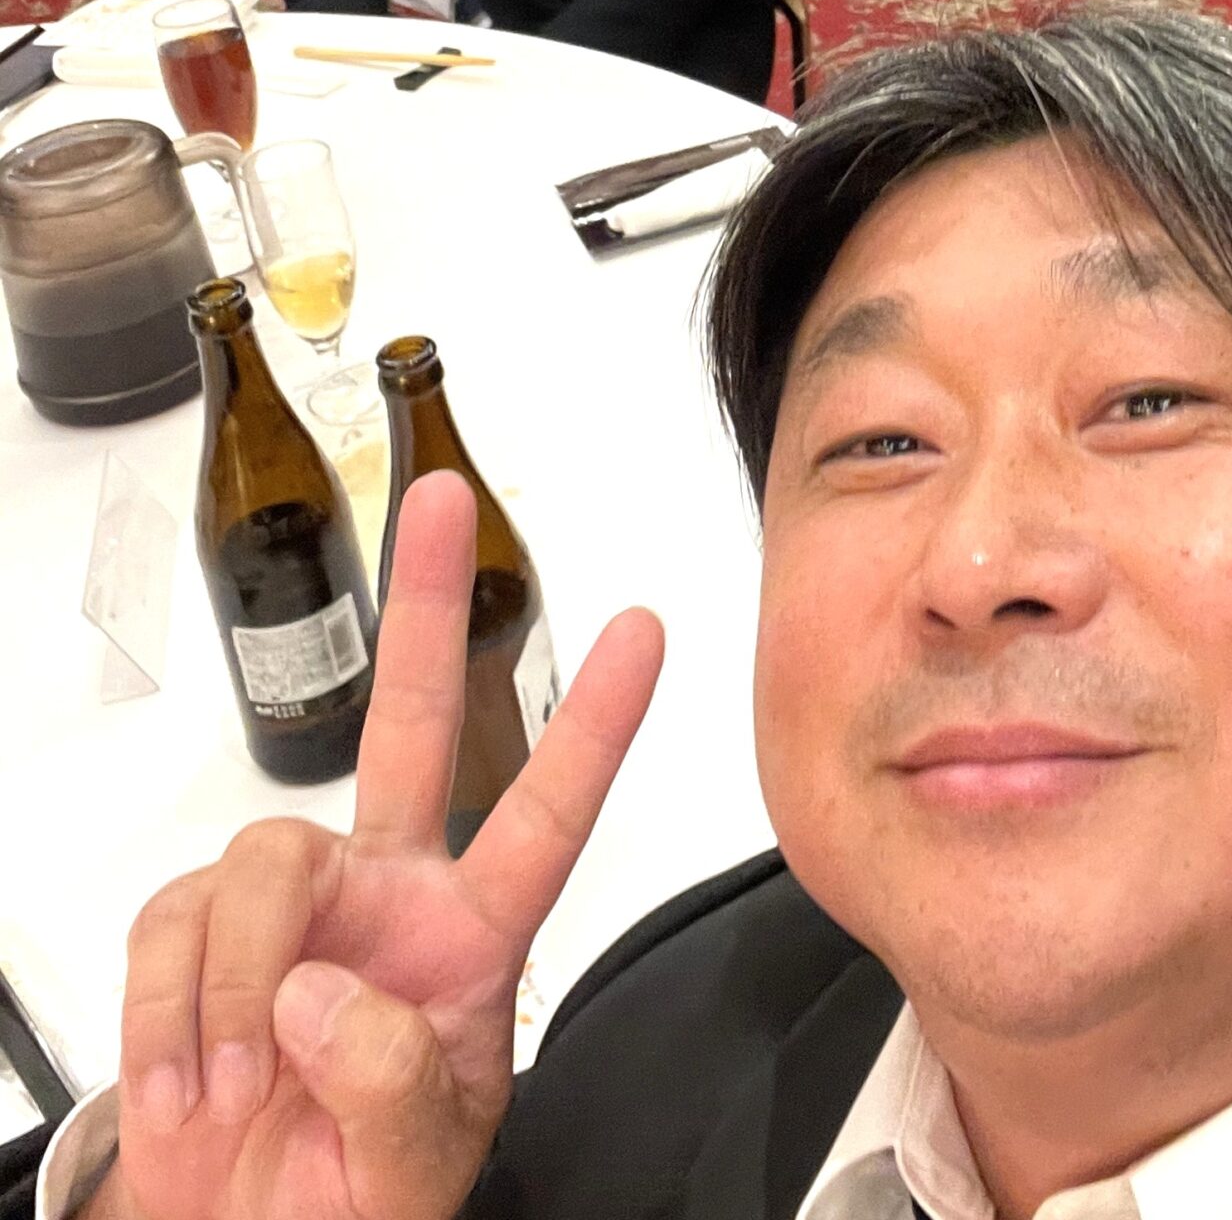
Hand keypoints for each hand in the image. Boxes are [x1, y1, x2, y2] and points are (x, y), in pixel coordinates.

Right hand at [101, 474, 662, 1219]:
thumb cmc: (345, 1197)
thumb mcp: (412, 1168)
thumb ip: (392, 1087)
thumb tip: (326, 989)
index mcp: (470, 938)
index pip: (548, 817)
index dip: (597, 726)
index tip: (644, 631)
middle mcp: (388, 892)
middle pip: (411, 723)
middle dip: (425, 604)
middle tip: (441, 498)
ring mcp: (295, 903)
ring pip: (266, 859)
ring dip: (239, 987)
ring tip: (240, 1089)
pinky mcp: (198, 925)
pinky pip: (173, 928)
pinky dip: (171, 1018)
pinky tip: (193, 1083)